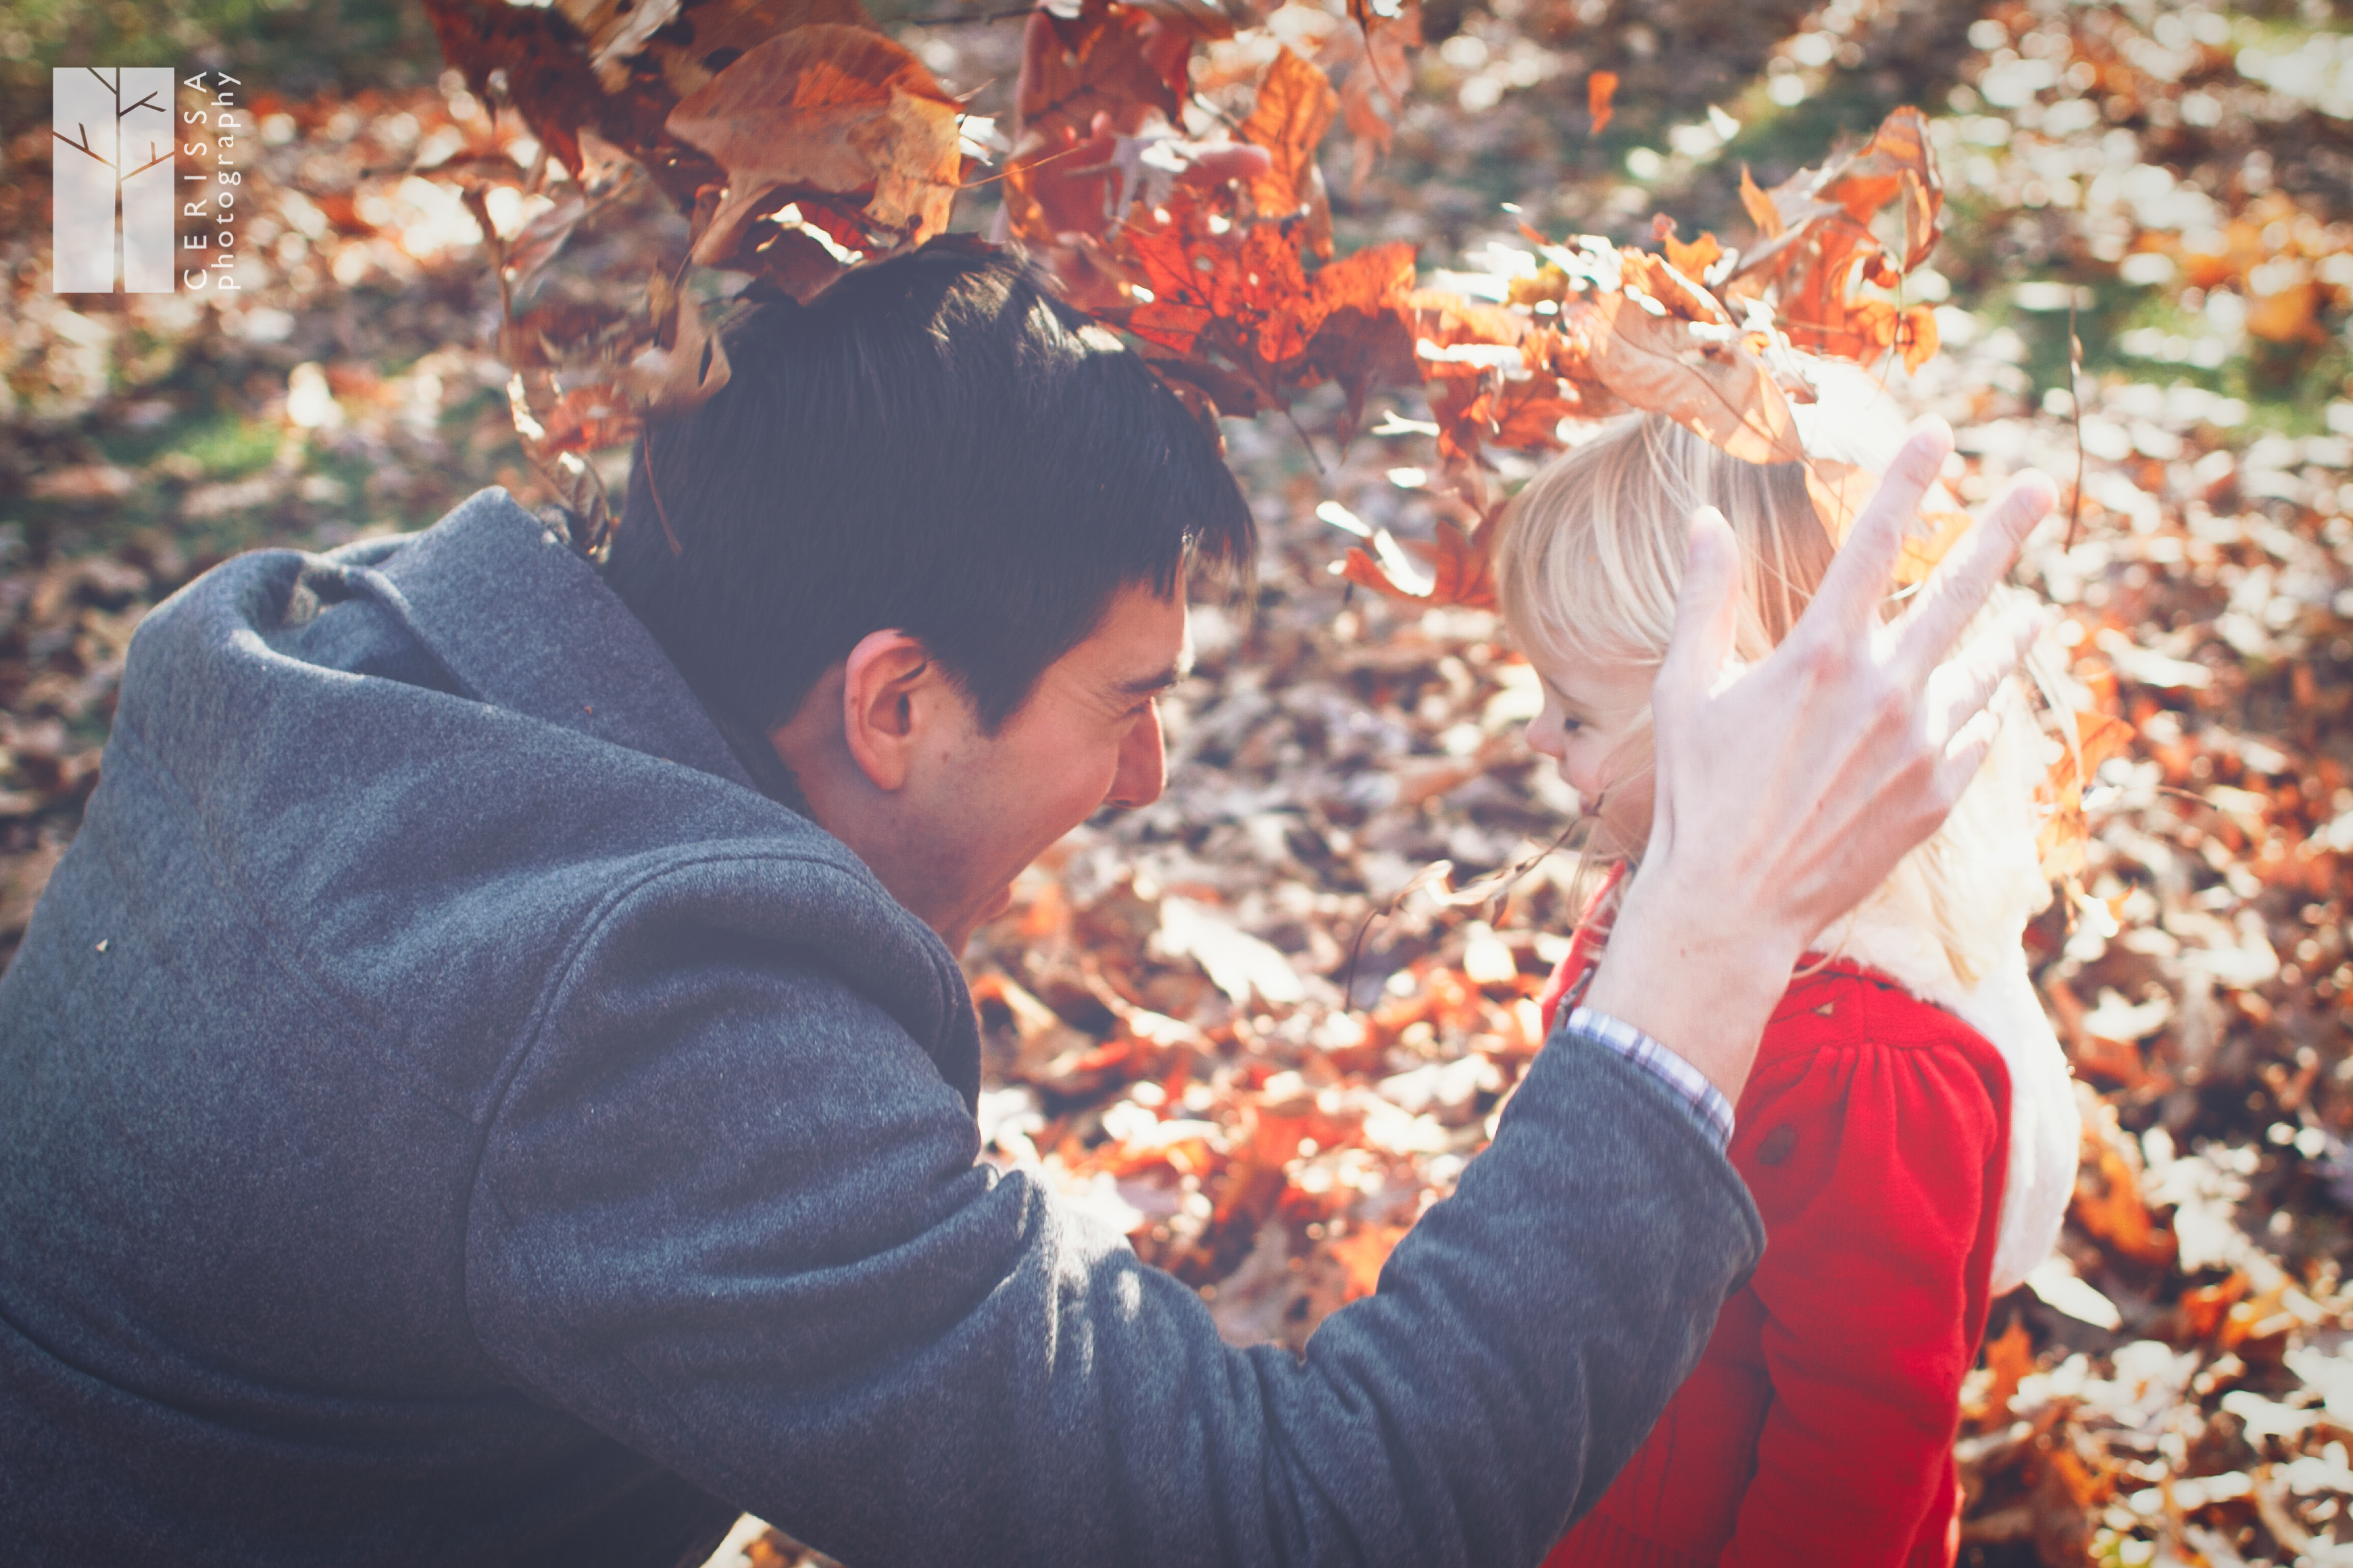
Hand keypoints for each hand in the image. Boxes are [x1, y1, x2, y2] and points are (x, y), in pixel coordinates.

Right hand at [1582, 418, 2056, 1099]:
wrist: (1733, 905)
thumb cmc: (1697, 793)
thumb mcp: (1685, 688)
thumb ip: (1705, 599)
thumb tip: (1703, 519)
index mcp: (1819, 653)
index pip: (1875, 540)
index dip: (1909, 478)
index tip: (1941, 431)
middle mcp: (1884, 690)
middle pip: (1960, 590)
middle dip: (2004, 531)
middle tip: (2041, 487)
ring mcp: (1920, 745)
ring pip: (1985, 668)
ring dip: (2012, 633)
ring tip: (2036, 612)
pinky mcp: (1937, 796)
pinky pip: (1972, 737)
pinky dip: (1973, 717)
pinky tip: (1974, 710)